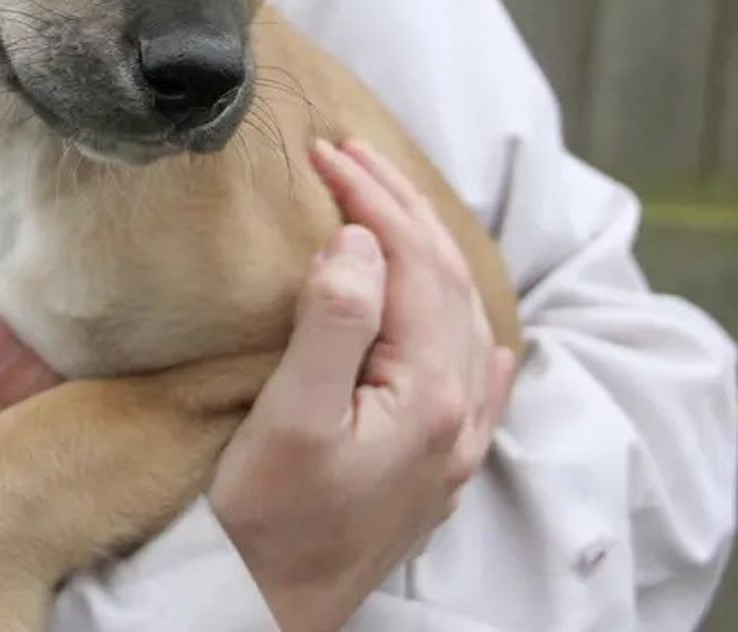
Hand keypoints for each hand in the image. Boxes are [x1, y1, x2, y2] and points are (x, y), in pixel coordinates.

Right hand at [209, 139, 515, 631]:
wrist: (264, 607)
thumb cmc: (263, 519)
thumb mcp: (291, 418)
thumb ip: (334, 324)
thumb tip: (360, 243)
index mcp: (426, 393)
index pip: (410, 263)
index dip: (370, 199)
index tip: (323, 154)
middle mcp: (454, 413)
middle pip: (444, 280)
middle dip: (399, 206)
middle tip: (348, 154)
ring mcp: (449, 443)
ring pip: (460, 318)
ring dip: (426, 250)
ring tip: (388, 203)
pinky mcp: (431, 466)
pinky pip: (473, 380)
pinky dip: (467, 333)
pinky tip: (478, 335)